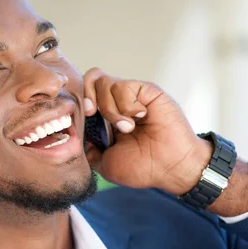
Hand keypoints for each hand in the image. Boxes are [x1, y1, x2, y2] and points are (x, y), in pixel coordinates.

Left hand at [83, 68, 211, 194]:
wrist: (170, 167)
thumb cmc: (143, 167)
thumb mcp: (105, 163)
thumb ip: (88, 149)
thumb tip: (76, 136)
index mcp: (105, 119)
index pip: (83, 95)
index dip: (79, 102)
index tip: (84, 118)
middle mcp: (117, 103)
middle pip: (90, 81)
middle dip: (87, 98)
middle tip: (94, 114)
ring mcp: (131, 96)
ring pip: (104, 83)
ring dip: (111, 109)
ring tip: (127, 127)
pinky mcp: (145, 90)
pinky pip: (123, 86)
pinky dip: (127, 105)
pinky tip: (139, 117)